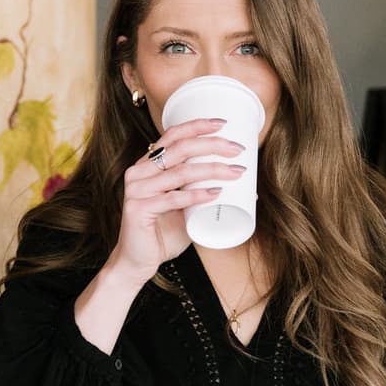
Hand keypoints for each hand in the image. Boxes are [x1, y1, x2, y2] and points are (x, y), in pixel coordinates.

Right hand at [108, 118, 244, 279]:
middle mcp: (139, 172)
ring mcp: (137, 190)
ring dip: (212, 169)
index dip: (197, 126)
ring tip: (236, 172)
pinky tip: (215, 193)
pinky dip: (198, 195)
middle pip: (179, 148)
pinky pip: (174, 198)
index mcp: (147, 165)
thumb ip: (205, 195)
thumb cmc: (163, 233)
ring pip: (180, 172)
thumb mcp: (186, 209)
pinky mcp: (138, 209)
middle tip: (236, 149)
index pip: (171, 135)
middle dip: (211, 144)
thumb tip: (249, 191)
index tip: (223, 124)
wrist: (137, 261)